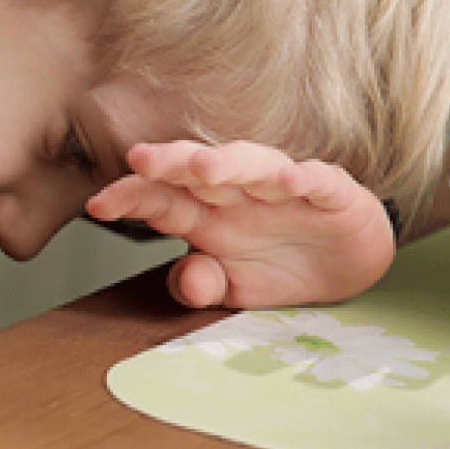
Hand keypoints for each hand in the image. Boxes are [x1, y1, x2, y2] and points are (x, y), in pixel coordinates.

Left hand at [86, 141, 394, 308]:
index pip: (163, 199)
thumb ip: (203, 284)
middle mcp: (241, 193)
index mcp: (209, 215)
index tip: (99, 204)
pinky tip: (291, 181)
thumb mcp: (235, 289)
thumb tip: (184, 280)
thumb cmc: (284, 266)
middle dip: (171, 162)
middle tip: (141, 159)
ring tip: (204, 168)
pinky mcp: (332, 191)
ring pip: (254, 165)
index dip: (132, 196)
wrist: (350, 262)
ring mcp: (285, 188)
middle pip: (200, 170)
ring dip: (230, 163)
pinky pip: (318, 179)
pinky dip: (305, 178)